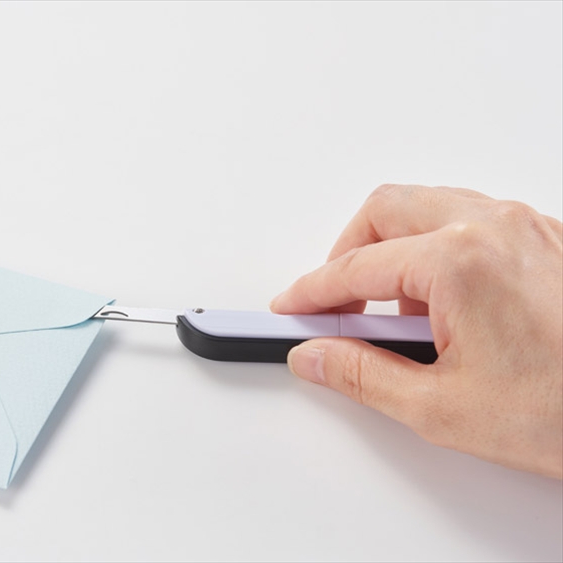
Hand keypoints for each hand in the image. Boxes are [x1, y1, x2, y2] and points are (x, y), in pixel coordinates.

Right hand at [270, 185, 562, 478]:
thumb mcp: (442, 407)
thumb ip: (360, 374)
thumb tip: (317, 355)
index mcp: (460, 260)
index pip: (354, 266)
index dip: (312, 292)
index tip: (291, 310)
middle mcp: (492, 227)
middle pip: (385, 210)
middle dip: (346, 254)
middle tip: (335, 305)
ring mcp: (525, 227)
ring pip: (428, 208)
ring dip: (394, 252)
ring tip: (395, 317)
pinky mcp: (546, 238)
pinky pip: (469, 221)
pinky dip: (437, 252)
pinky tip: (444, 307)